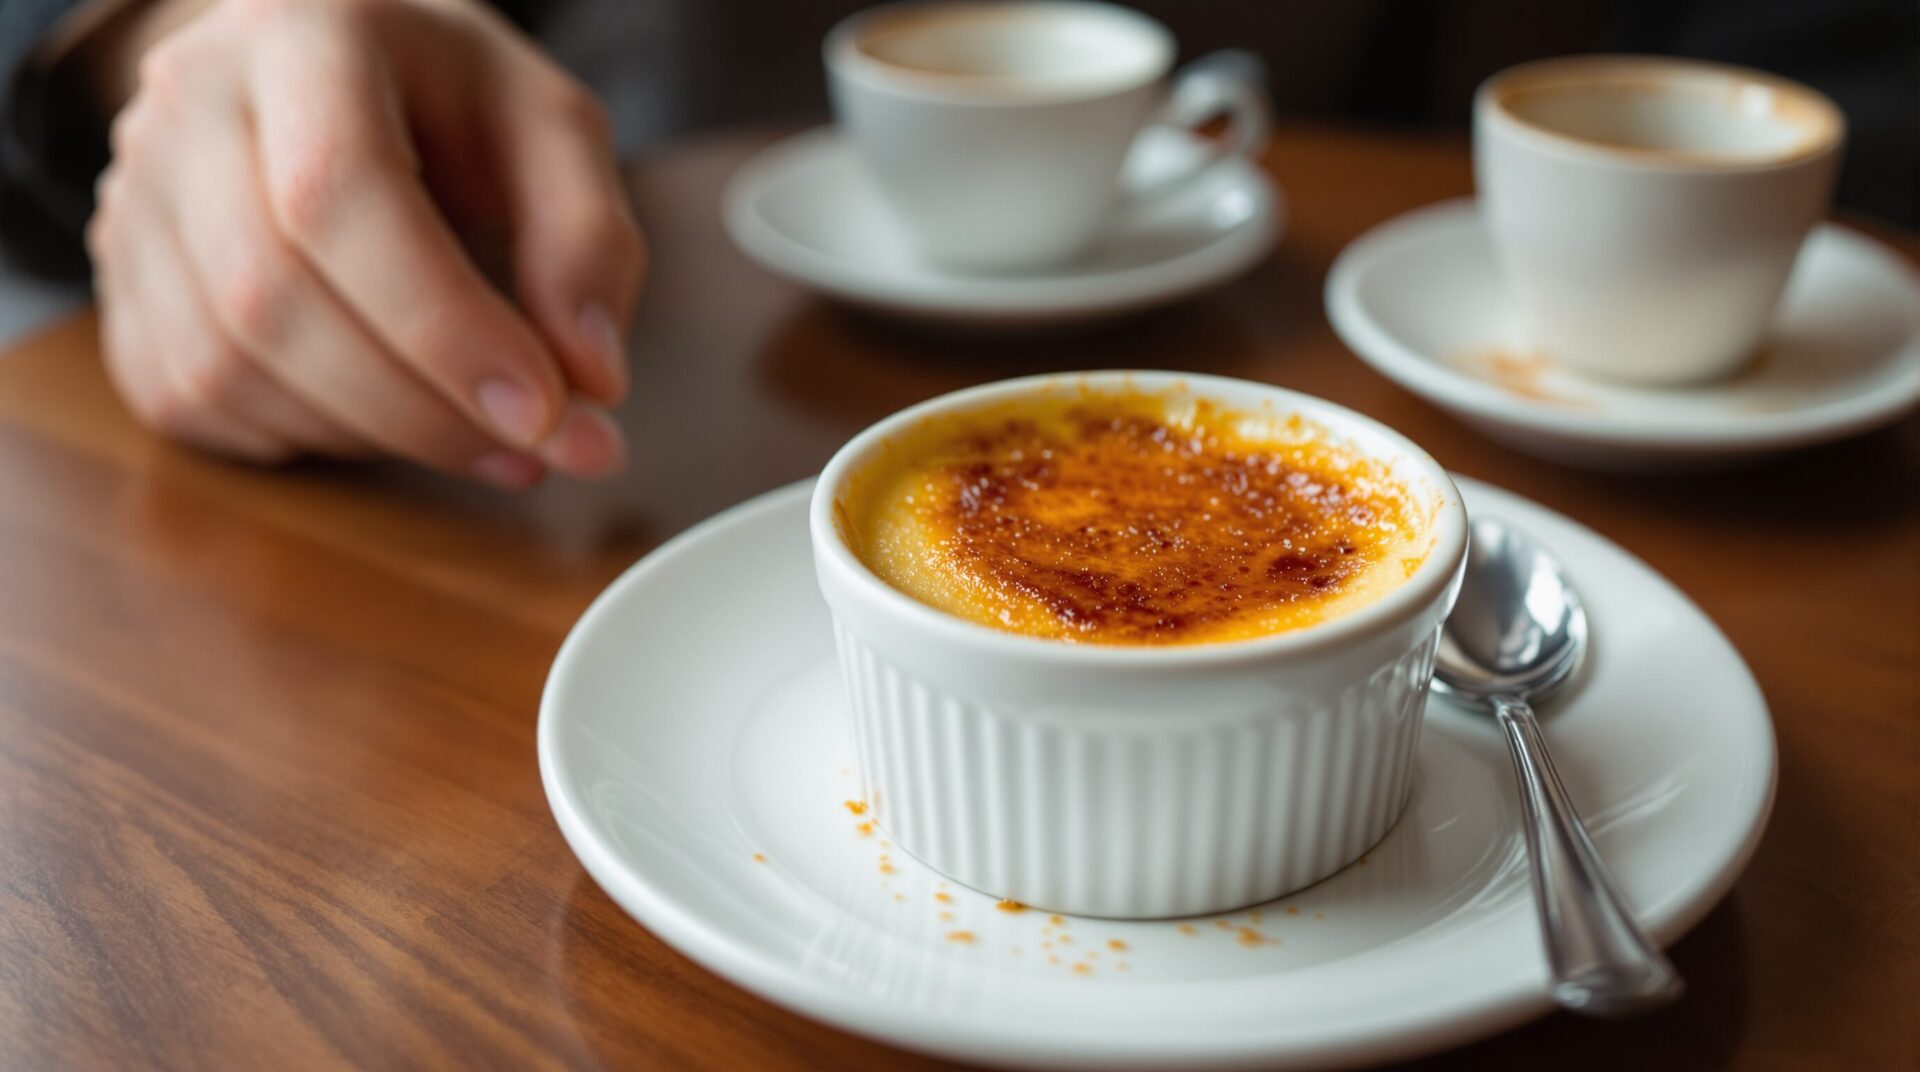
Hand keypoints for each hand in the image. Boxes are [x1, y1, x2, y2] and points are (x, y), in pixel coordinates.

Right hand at [82, 0, 644, 486]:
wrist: (332, 75)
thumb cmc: (451, 101)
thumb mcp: (552, 132)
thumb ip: (588, 242)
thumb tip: (592, 382)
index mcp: (303, 34)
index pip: (340, 194)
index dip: (443, 325)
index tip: (543, 409)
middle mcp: (189, 103)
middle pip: (270, 295)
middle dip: (418, 406)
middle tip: (535, 449)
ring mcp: (134, 194)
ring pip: (224, 366)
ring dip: (371, 435)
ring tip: (478, 434)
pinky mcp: (119, 282)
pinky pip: (192, 400)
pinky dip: (303, 439)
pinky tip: (386, 415)